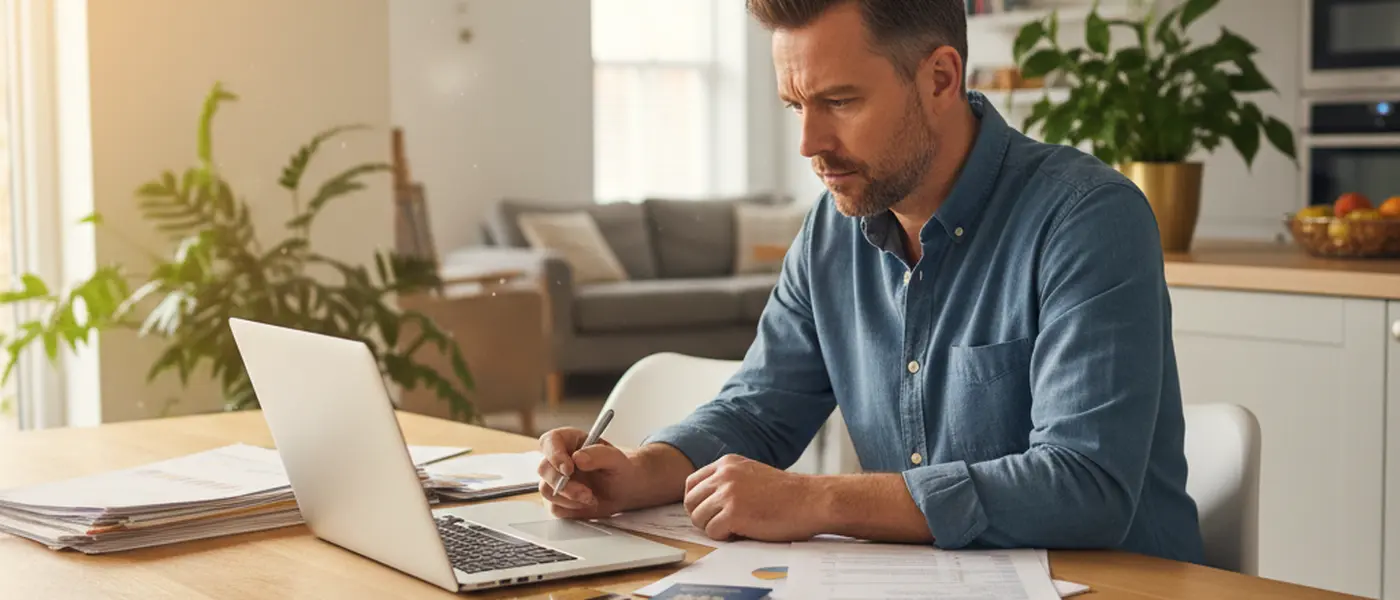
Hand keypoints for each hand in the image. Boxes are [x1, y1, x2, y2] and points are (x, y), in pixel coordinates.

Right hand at [536, 427, 646, 519]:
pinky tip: (586, 504)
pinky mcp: (558, 499)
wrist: (625, 491)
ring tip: (591, 498)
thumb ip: (599, 454)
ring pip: (546, 490)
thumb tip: (578, 458)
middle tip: (586, 492)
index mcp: (570, 441)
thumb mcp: (616, 459)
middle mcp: (559, 459)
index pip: (550, 441)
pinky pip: (554, 507)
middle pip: (544, 469)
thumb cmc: (620, 469)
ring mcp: (556, 480)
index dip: (554, 454)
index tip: (568, 469)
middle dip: (564, 484)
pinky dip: (571, 509)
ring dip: (569, 499)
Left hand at [684, 454, 827, 541]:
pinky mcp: (734, 513)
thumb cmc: (787, 494)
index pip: (691, 483)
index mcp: (727, 463)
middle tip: (721, 524)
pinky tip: (743, 532)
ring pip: (698, 518)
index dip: (697, 502)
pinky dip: (725, 537)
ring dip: (714, 528)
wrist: (812, 500)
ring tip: (735, 528)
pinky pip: (712, 532)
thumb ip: (729, 480)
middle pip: (690, 502)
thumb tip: (704, 501)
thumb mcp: (752, 474)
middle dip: (702, 517)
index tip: (709, 512)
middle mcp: (724, 475)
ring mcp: (728, 493)